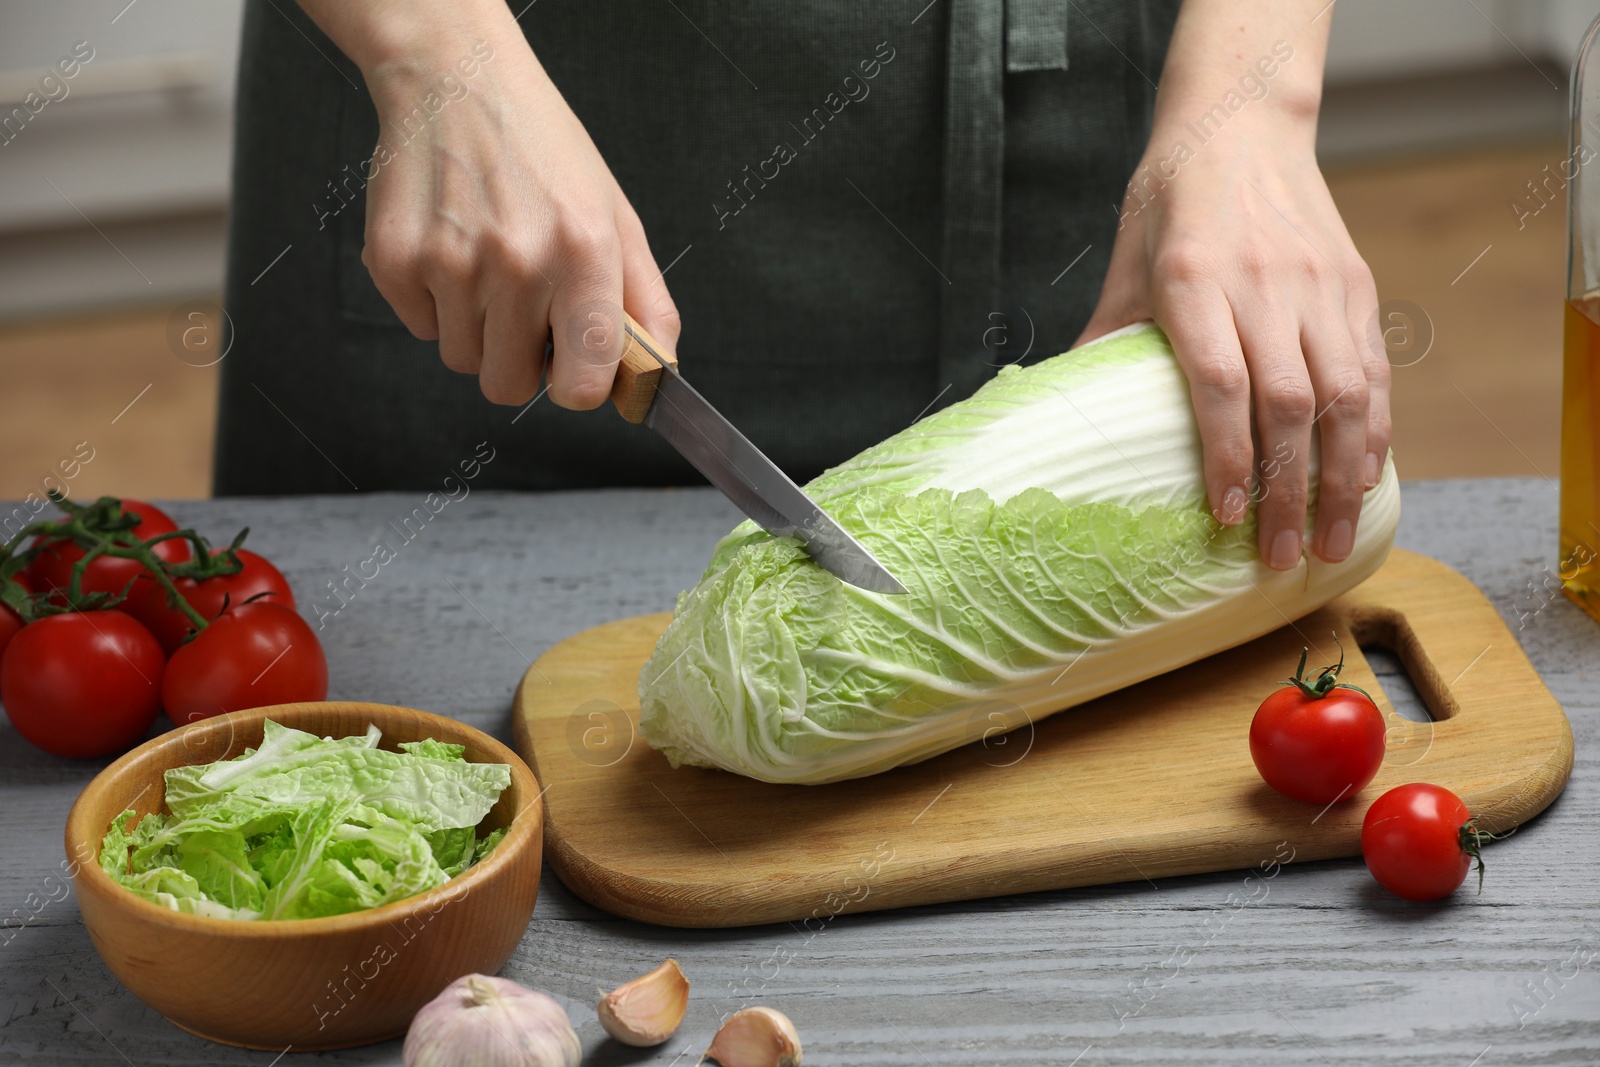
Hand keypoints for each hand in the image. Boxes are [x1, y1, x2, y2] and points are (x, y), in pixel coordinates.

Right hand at [303, 0, 680, 407]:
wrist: (458, 80)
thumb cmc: (545, 153)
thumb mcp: (617, 218)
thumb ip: (646, 303)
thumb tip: (658, 375)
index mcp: (583, 253)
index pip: (582, 386)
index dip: (577, 386)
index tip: (572, 366)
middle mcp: (518, 262)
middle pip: (509, 387)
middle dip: (518, 359)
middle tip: (524, 303)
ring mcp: (450, 263)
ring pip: (462, 360)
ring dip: (476, 328)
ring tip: (487, 262)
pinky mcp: (394, 260)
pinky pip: (421, 328)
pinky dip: (435, 301)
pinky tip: (451, 245)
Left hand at [1077, 1, 1389, 570]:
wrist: (1240, 126)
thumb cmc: (1168, 202)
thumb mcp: (1125, 267)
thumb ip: (1105, 344)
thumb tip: (1063, 421)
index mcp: (1196, 279)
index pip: (1220, 383)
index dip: (1228, 456)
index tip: (1225, 515)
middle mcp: (1266, 284)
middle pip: (1290, 404)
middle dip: (1288, 491)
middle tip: (1278, 557)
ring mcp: (1320, 285)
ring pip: (1348, 395)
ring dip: (1341, 477)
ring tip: (1327, 540)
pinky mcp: (1356, 287)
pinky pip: (1372, 372)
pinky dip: (1373, 433)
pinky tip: (1359, 481)